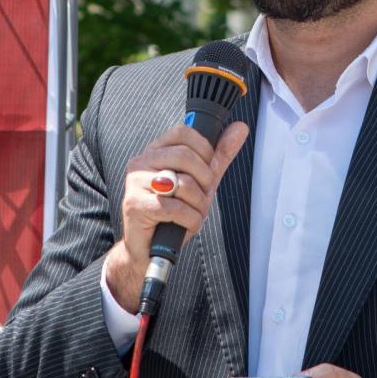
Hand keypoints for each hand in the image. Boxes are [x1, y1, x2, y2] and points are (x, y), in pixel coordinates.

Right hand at [105, 121, 248, 310]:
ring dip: (198, 205)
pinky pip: (175, 208)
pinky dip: (190, 220)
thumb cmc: (175, 214)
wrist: (150, 250)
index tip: (207, 170)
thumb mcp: (202, 181)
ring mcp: (136, 184)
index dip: (204, 150)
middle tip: (202, 196)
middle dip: (205, 180)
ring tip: (192, 214)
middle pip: (185, 155)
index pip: (183, 132)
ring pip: (183, 183)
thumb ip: (219, 155)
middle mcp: (141, 163)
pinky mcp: (136, 206)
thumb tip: (241, 128)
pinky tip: (186, 225)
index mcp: (156, 151)